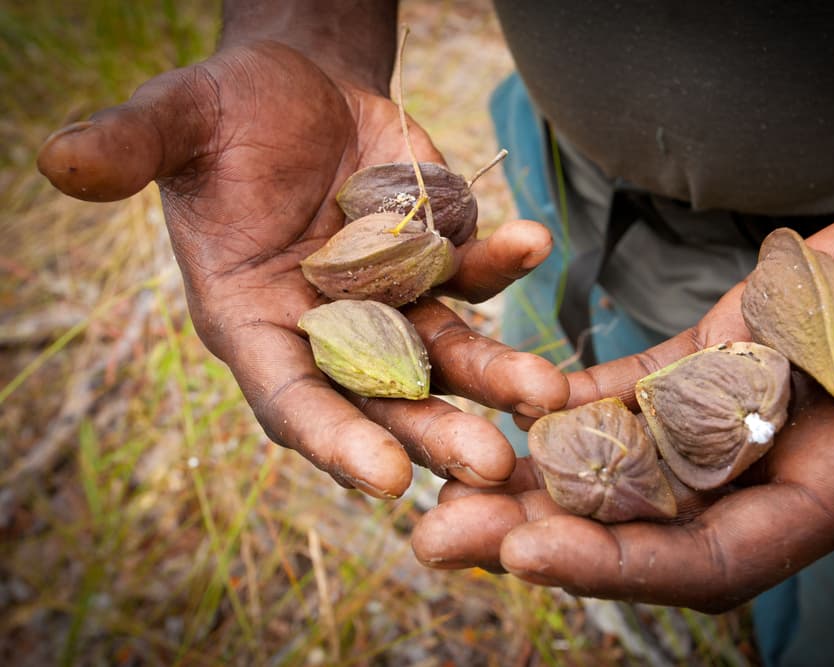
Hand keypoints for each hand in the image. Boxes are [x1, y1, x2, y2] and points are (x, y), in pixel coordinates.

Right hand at [36, 38, 566, 498]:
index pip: (292, 398)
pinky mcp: (437, 260)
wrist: (298, 86)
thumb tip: (57, 159)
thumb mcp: (178, 121)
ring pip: (446, 354)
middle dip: (435, 431)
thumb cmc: (226, 114)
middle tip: (492, 465)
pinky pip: (475, 272)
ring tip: (545, 392)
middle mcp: (327, 329)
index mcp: (255, 323)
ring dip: (495, 375)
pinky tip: (533, 240)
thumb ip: (131, 148)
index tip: (384, 480)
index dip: (334, 440)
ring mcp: (391, 301)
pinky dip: (504, 262)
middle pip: (385, 397)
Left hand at [412, 181, 833, 611]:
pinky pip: (632, 390)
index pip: (706, 558)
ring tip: (444, 474)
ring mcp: (734, 413)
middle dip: (535, 530)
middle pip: (636, 520)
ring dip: (533, 471)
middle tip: (436, 530)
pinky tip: (517, 401)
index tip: (524, 552)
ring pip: (619, 458)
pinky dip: (575, 401)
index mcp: (830, 494)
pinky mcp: (716, 359)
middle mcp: (767, 471)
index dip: (615, 564)